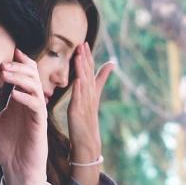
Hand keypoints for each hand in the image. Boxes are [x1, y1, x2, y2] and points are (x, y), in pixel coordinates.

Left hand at [0, 49, 46, 184]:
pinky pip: (36, 106)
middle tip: (3, 63)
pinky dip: (25, 97)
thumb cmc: (6, 147)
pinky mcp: (39, 124)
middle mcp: (30, 103)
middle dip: (19, 67)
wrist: (15, 170)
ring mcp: (36, 112)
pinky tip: (13, 94)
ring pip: (35, 87)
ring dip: (21, 78)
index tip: (8, 52)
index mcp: (20, 100)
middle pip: (32, 76)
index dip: (19, 62)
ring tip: (6, 74)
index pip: (24, 74)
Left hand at [67, 41, 113, 160]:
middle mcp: (89, 95)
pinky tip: (77, 80)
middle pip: (88, 73)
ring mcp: (85, 104)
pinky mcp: (78, 113)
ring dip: (82, 69)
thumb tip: (108, 69)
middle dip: (86, 58)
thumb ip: (98, 82)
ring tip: (79, 56)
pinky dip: (79, 89)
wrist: (87, 142)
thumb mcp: (92, 100)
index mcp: (90, 92)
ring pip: (84, 83)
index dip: (88, 57)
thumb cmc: (87, 121)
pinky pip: (79, 99)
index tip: (85, 43)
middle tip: (83, 44)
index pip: (89, 71)